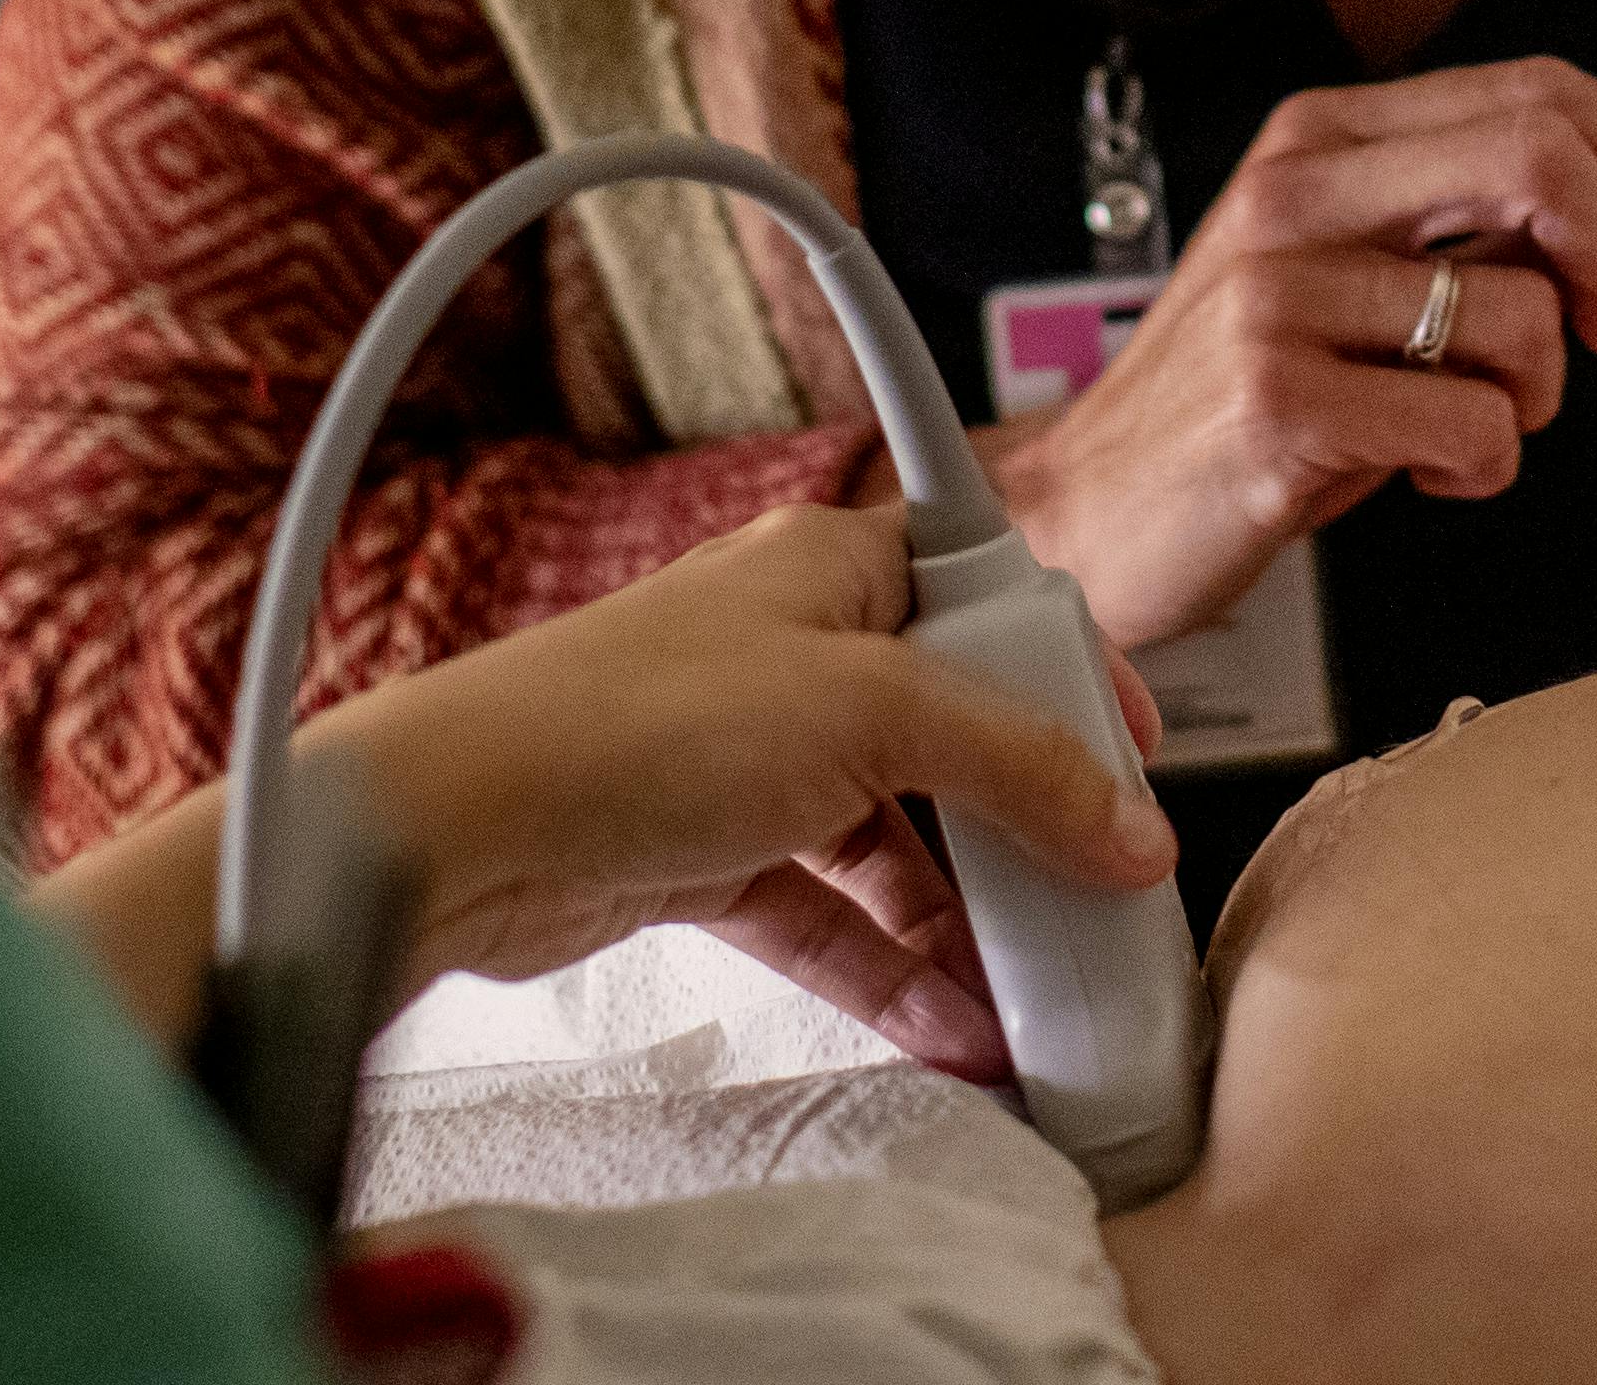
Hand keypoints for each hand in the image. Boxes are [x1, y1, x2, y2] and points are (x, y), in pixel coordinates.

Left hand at [316, 503, 1175, 1085]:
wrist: (459, 827)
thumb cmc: (628, 720)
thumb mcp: (871, 710)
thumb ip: (1015, 765)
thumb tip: (1125, 821)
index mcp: (835, 569)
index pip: (992, 605)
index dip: (1070, 679)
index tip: (1138, 759)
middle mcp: (793, 652)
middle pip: (951, 736)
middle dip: (1024, 826)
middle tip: (1095, 898)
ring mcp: (747, 757)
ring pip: (893, 840)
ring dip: (963, 921)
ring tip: (1034, 997)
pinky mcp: (705, 854)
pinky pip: (827, 914)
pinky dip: (888, 967)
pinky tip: (950, 1026)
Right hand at [994, 57, 1596, 645]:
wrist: (1084, 513)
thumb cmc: (1245, 406)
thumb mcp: (1376, 294)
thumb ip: (1506, 242)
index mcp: (1323, 141)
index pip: (1534, 91)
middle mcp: (1297, 194)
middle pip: (1540, 152)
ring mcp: (1279, 294)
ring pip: (1522, 313)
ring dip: (1540, 395)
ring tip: (1467, 423)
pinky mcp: (1276, 400)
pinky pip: (1472, 424)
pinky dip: (1484, 464)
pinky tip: (1424, 472)